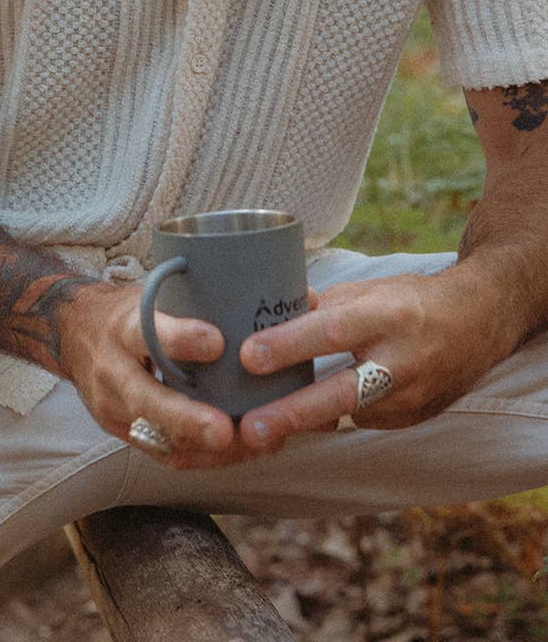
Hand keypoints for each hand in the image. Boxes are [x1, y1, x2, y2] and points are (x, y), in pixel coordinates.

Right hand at [57, 280, 259, 469]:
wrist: (74, 333)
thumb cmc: (128, 312)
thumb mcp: (149, 297)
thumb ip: (188, 307)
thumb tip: (252, 308)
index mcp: (122, 325)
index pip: (147, 331)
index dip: (180, 338)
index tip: (217, 342)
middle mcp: (112, 368)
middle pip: (146, 398)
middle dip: (187, 419)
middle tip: (224, 430)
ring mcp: (111, 405)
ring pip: (155, 435)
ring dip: (204, 447)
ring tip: (247, 445)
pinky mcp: (119, 430)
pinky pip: (161, 451)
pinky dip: (200, 456)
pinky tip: (235, 452)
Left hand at [234, 267, 503, 455]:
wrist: (477, 324)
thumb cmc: (409, 301)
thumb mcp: (369, 290)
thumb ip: (321, 307)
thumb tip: (269, 316)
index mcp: (387, 316)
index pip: (332, 331)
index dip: (290, 345)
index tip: (248, 356)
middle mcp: (402, 361)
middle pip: (343, 392)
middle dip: (293, 413)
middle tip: (250, 430)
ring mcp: (411, 399)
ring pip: (347, 415)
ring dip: (301, 424)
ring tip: (257, 433)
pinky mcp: (411, 421)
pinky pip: (361, 421)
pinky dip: (329, 420)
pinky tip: (299, 418)